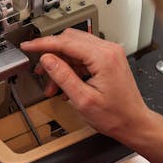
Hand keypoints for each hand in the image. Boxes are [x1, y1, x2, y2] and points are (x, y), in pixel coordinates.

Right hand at [21, 28, 149, 141]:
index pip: (66, 42)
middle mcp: (108, 50)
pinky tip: (65, 84)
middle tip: (39, 70)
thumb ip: (63, 76)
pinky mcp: (108, 59)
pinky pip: (83, 55)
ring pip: (75, 47)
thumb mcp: (83, 99)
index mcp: (103, 57)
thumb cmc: (116, 116)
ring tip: (52, 85)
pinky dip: (71, 67)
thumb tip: (46, 59)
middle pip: (69, 40)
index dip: (43, 44)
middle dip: (51, 54)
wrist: (133, 123)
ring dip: (60, 63)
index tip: (28, 46)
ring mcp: (110, 53)